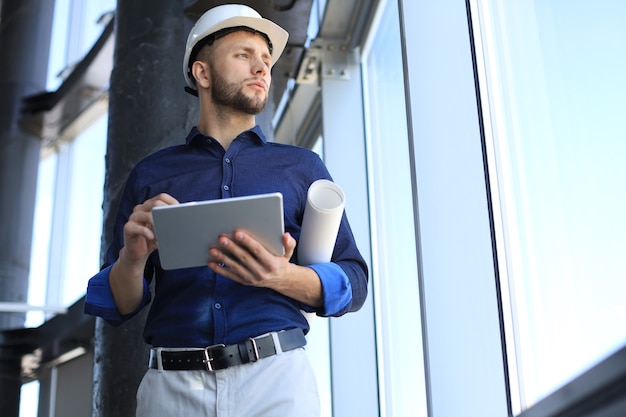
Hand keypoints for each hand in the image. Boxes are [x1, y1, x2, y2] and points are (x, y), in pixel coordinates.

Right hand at [120, 193, 178, 263]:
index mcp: (150, 205)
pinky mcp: (128, 228)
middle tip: (173, 224)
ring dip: (158, 225)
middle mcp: (141, 208)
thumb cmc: (153, 238)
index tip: (181, 213)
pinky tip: (152, 237)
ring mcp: (133, 217)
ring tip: (163, 234)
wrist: (138, 252)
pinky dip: (147, 232)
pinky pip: (138, 228)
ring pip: (147, 215)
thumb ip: (171, 220)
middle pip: (155, 204)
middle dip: (166, 214)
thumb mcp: (164, 228)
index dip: (172, 203)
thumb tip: (185, 217)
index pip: (162, 197)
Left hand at [208, 230, 322, 306]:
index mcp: (271, 263)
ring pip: (235, 267)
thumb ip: (289, 243)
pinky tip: (211, 262)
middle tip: (221, 238)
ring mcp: (251, 278)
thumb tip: (285, 235)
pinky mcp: (244, 281)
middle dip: (232, 247)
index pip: (258, 251)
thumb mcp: (288, 252)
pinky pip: (230, 276)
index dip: (247, 242)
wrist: (280, 280)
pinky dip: (220, 270)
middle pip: (244, 258)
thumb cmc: (281, 261)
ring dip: (222, 258)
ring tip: (212, 249)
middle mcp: (261, 272)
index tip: (237, 233)